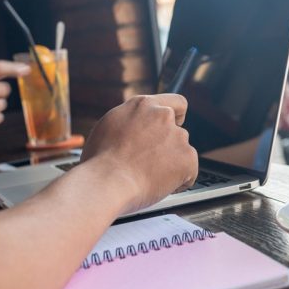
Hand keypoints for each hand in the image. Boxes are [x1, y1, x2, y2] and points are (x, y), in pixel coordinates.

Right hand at [80, 94, 197, 212]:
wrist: (107, 182)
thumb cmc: (99, 162)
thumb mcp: (109, 127)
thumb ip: (130, 122)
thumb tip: (133, 129)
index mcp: (143, 105)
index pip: (175, 102)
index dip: (176, 116)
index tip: (172, 128)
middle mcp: (163, 115)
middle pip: (177, 130)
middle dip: (168, 146)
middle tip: (151, 163)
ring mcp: (177, 136)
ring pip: (182, 151)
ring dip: (172, 163)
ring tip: (148, 177)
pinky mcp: (187, 158)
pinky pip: (189, 172)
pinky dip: (179, 181)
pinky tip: (158, 186)